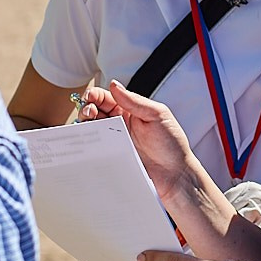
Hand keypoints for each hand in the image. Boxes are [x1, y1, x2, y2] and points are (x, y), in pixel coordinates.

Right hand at [80, 81, 200, 203]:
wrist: (176, 175)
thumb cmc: (172, 144)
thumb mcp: (157, 115)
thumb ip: (135, 101)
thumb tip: (114, 85)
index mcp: (130, 110)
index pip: (106, 97)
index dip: (95, 95)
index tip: (89, 97)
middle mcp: (120, 124)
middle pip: (94, 111)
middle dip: (86, 108)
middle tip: (89, 112)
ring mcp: (114, 141)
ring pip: (91, 129)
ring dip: (85, 125)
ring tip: (88, 126)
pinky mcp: (111, 157)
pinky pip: (94, 149)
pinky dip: (87, 144)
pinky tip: (88, 143)